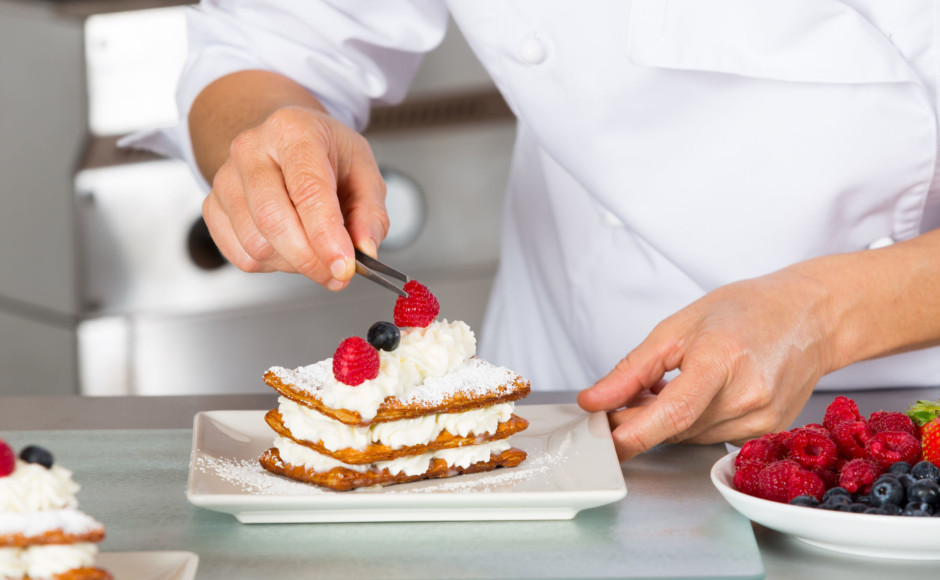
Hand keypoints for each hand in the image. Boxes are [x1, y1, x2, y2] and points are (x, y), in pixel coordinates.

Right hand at [202, 105, 387, 289]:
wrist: (285, 142)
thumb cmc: (325, 154)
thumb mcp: (363, 170)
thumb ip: (370, 212)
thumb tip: (365, 249)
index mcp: (293, 130)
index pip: (307, 189)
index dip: (326, 235)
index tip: (344, 267)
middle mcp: (251, 149)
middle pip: (272, 219)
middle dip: (309, 258)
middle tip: (337, 273)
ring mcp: (225, 178)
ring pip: (255, 244)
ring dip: (292, 263)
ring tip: (314, 251)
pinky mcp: (211, 206)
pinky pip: (240, 255)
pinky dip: (271, 264)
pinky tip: (288, 248)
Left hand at [578, 267, 837, 461]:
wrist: (811, 317)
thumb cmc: (749, 311)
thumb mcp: (678, 327)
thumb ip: (632, 370)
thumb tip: (595, 401)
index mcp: (722, 361)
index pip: (671, 413)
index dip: (632, 433)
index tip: (603, 440)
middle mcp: (748, 397)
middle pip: (674, 428)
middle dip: (639, 420)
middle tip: (621, 399)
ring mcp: (762, 420)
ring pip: (689, 437)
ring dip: (667, 421)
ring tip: (674, 382)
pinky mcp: (768, 432)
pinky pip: (712, 437)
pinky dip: (693, 423)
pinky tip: (700, 394)